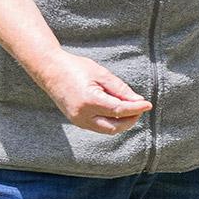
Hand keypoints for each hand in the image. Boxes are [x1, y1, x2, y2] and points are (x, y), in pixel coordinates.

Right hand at [34, 52, 150, 133]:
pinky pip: (98, 126)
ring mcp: (78, 120)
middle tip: (140, 107)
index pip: (119, 110)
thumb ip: (120, 89)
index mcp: (89, 101)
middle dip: (130, 119)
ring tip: (130, 108)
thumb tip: (138, 101)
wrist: (50, 70)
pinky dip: (111, 121)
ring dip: (121, 122)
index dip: (136, 108)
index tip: (148, 104)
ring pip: (107, 130)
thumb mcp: (101, 74)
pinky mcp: (76, 121)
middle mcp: (82, 115)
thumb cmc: (76, 68)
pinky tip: (117, 111)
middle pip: (114, 127)